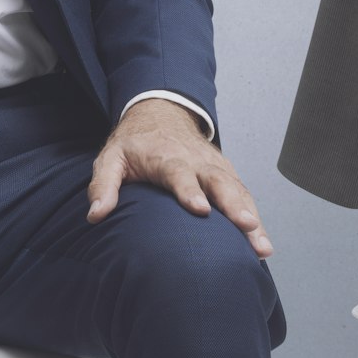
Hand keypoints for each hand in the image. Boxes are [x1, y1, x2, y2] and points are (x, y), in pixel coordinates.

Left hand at [86, 100, 272, 257]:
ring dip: (251, 216)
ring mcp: (214, 166)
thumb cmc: (135, 142)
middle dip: (235, 206)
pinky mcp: (224, 172)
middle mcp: (197, 161)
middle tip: (248, 227)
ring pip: (237, 191)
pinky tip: (261, 239)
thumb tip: (95, 214)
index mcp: (167, 158)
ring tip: (262, 246)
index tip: (200, 210)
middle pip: (220, 183)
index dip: (190, 191)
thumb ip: (103, 184)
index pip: (180, 174)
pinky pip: (242, 193)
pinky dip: (253, 214)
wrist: (162, 111)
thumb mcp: (111, 157)